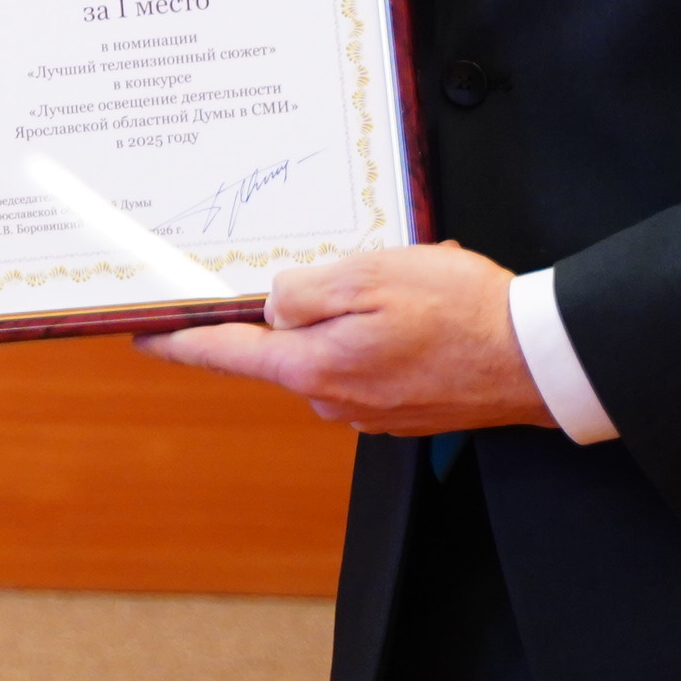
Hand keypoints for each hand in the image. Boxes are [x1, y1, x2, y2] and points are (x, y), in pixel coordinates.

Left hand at [135, 243, 554, 437]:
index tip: (143, 336)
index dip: (180, 342)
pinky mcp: (403, 409)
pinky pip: (371, 360)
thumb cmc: (461, 312)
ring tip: (408, 284)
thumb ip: (304, 291)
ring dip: (357, 312)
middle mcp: (335, 400)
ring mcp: (370, 410)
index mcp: (315, 368)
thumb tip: (273, 305)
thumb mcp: (368, 275)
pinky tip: (423, 310)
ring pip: (334, 348)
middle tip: (355, 269)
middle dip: (307, 303)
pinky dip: (386, 331)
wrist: (538, 359)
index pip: (227, 354)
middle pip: (288, 346)